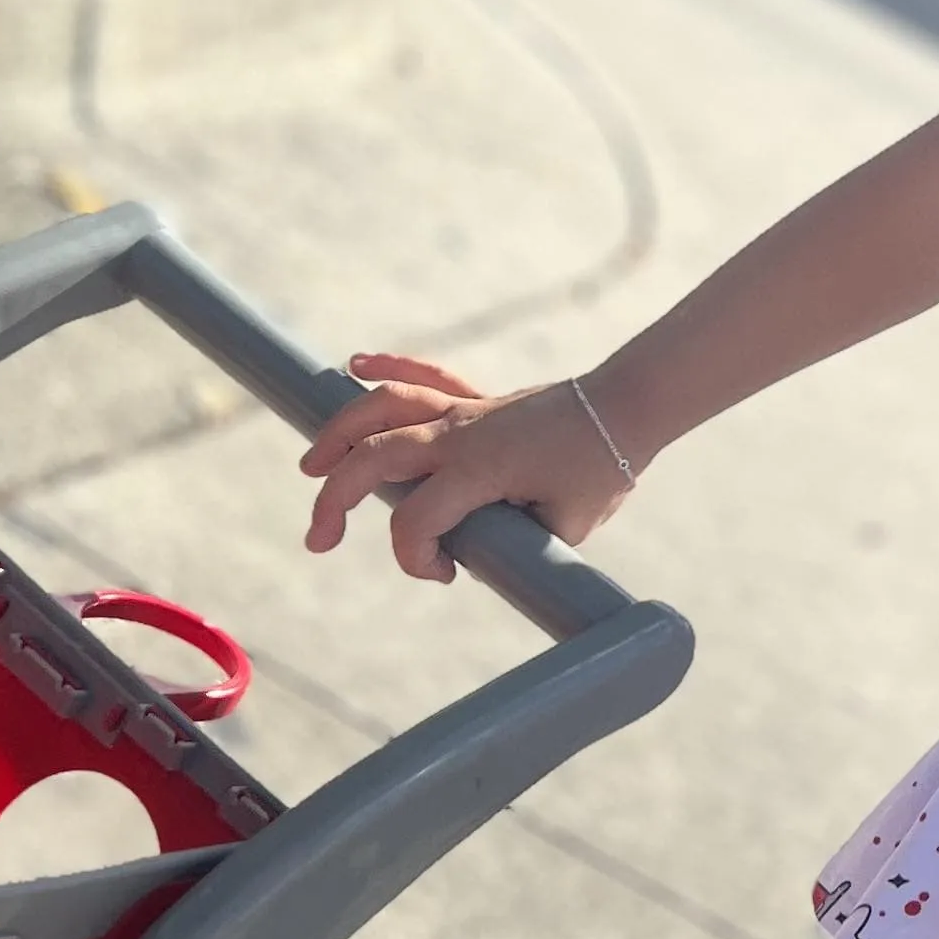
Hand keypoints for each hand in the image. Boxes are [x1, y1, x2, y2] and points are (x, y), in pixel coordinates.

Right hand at [298, 355, 634, 580]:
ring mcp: (465, 410)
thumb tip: (474, 552)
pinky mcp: (476, 398)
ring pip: (385, 405)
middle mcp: (460, 434)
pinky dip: (389, 365)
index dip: (415, 558)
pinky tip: (355, 365)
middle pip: (374, 455)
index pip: (416, 519)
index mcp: (481, 470)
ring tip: (312, 464)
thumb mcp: (561, 528)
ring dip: (341, 431)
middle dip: (335, 497)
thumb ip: (512, 545)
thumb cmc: (598, 472)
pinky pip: (426, 373)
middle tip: (320, 539)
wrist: (626, 409)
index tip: (446, 573)